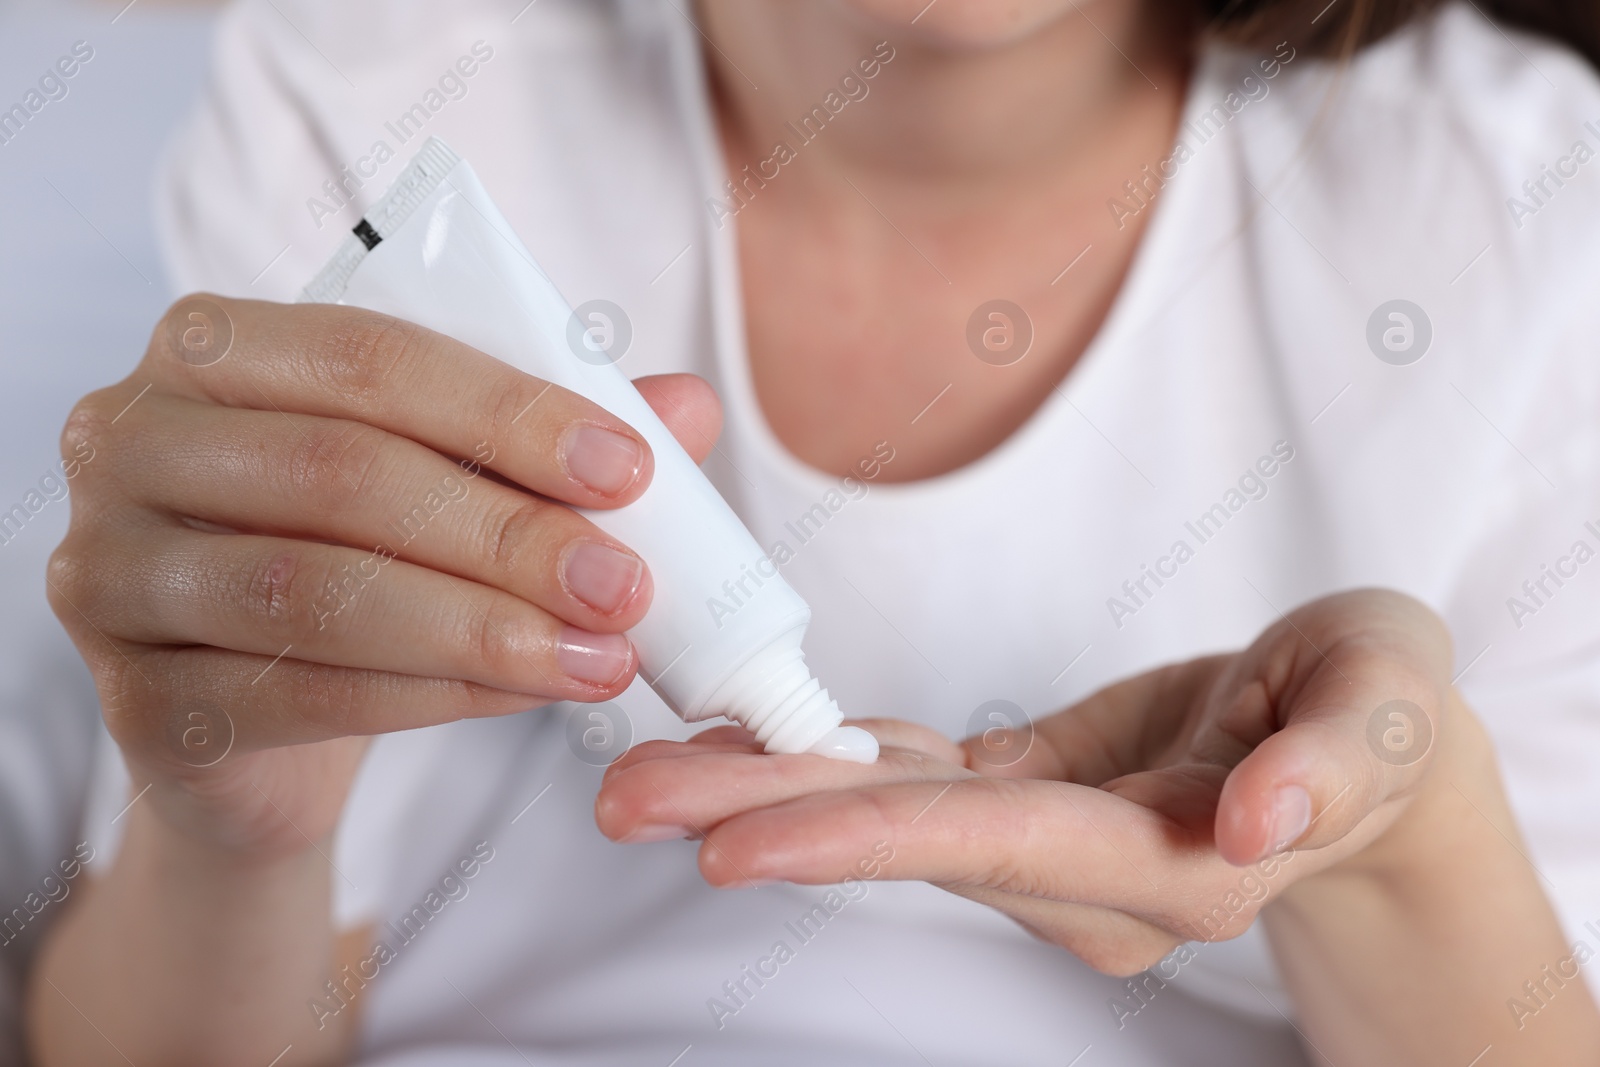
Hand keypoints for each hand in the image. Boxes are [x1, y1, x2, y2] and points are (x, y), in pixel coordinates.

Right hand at [49, 295, 722, 857]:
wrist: (262, 711)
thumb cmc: (360, 549)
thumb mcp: (448, 474)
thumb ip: (547, 435)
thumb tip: (688, 405)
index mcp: (214, 349)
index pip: (371, 355)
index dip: (509, 412)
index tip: (629, 469)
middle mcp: (130, 441)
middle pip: (342, 473)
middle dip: (508, 534)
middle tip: (626, 584)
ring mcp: (110, 572)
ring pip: (317, 592)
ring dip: (483, 628)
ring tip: (602, 657)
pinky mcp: (135, 698)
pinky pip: (302, 696)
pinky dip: (436, 698)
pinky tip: (528, 696)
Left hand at [596, 589, 1457, 973]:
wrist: (1363, 737)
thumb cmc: (1379, 713)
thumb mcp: (1386, 708)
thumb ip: (1331, 766)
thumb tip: (1256, 824)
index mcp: (1176, 859)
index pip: (995, 845)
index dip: (863, 837)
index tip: (736, 837)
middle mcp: (1093, 873)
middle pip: (909, 840)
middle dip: (766, 818)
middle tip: (628, 799)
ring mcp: (1051, 842)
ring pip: (894, 814)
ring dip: (772, 790)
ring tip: (654, 767)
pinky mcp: (1032, 797)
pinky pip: (918, 780)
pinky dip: (835, 758)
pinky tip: (755, 736)